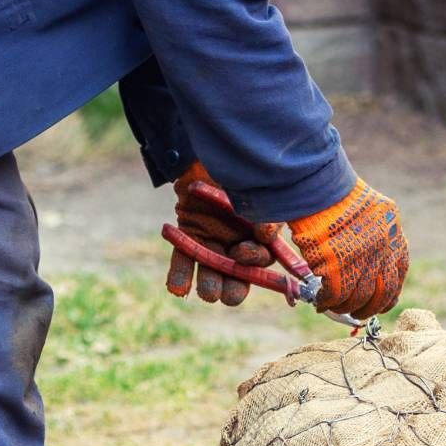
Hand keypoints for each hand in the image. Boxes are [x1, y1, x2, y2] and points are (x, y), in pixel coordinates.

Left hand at [166, 164, 273, 305]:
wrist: (202, 155)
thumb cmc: (237, 172)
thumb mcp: (254, 190)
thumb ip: (266, 212)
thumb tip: (267, 234)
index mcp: (258, 239)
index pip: (262, 264)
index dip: (253, 263)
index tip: (241, 250)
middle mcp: (236, 248)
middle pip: (238, 283)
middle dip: (234, 287)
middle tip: (227, 270)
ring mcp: (212, 247)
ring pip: (211, 281)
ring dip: (210, 287)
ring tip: (208, 289)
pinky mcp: (187, 241)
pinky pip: (183, 265)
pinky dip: (180, 278)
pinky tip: (179, 289)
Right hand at [288, 178, 408, 319]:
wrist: (320, 185)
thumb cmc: (338, 193)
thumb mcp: (370, 211)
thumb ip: (374, 235)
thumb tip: (365, 259)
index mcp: (393, 236)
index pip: (398, 273)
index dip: (389, 293)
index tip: (382, 302)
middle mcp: (382, 252)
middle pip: (382, 293)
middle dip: (370, 307)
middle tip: (358, 313)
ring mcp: (361, 261)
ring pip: (358, 298)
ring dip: (345, 307)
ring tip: (334, 307)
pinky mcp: (338, 267)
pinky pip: (335, 295)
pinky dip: (327, 302)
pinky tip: (320, 302)